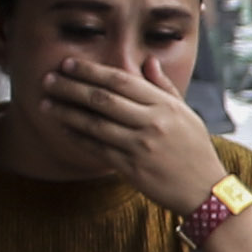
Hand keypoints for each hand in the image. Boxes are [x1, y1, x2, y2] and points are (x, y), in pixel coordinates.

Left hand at [27, 52, 228, 214]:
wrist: (205, 191)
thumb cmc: (195, 149)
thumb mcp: (186, 113)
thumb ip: (164, 87)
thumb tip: (147, 61)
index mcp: (165, 105)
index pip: (121, 81)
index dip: (92, 71)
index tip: (69, 63)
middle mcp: (152, 123)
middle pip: (103, 99)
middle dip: (71, 87)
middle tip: (48, 79)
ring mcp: (140, 146)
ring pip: (94, 124)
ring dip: (66, 112)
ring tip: (46, 103)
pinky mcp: (131, 168)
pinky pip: (97, 149)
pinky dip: (77, 137)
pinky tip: (63, 128)